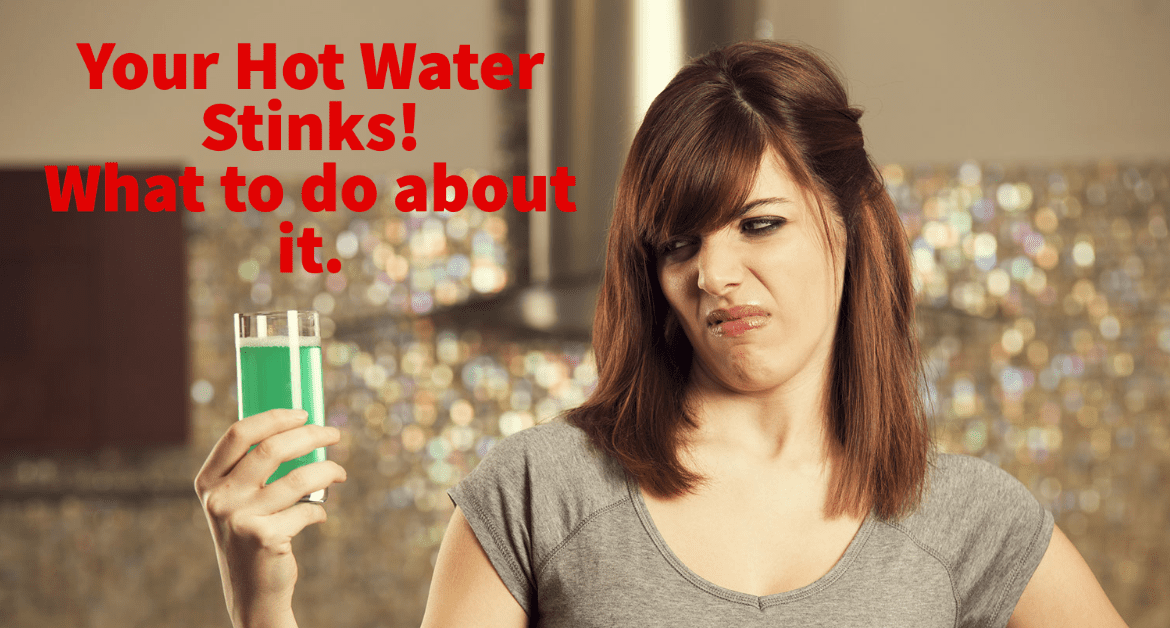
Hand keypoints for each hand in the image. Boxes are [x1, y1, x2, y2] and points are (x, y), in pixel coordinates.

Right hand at [194, 409, 346, 627]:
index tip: (303, 414)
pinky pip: (307, 509)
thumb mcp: (239, 501)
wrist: (253, 593)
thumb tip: (297, 427)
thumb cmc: (252, 536)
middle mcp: (219, 498)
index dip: (274, 417)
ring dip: (328, 470)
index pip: (238, 434)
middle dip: (310, 435)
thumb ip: (253, 469)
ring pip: (299, 477)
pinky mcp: (265, 537)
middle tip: (333, 434)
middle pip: (271, 448)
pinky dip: (319, 510)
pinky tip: (318, 515)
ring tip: (340, 472)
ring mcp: (240, 518)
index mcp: (208, 482)